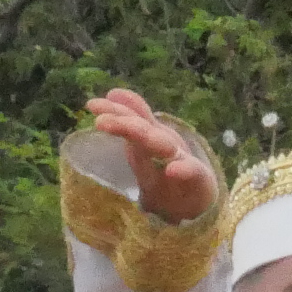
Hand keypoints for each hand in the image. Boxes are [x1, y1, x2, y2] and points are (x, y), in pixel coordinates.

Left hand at [84, 87, 216, 224]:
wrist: (199, 200)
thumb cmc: (169, 171)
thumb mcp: (147, 147)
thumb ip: (133, 121)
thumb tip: (113, 91)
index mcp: (150, 137)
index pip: (131, 120)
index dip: (114, 111)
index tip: (92, 105)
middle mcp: (166, 142)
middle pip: (143, 130)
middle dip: (124, 123)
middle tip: (100, 121)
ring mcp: (182, 159)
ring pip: (164, 146)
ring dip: (148, 138)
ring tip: (130, 131)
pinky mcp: (199, 178)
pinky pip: (192, 172)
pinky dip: (183, 170)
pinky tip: (172, 170)